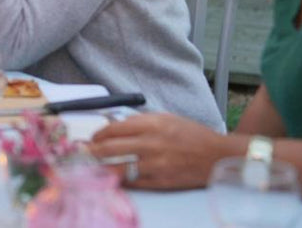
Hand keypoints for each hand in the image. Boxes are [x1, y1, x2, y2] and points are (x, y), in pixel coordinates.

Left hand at [89, 112, 230, 189]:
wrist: (218, 155)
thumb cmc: (192, 134)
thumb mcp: (166, 118)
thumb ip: (140, 122)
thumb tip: (115, 127)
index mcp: (151, 124)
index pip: (113, 129)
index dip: (98, 135)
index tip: (91, 139)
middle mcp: (151, 144)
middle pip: (110, 149)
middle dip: (91, 152)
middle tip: (82, 154)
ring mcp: (156, 164)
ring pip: (119, 168)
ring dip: (102, 168)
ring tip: (91, 168)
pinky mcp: (162, 181)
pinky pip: (134, 182)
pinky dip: (122, 180)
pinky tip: (114, 178)